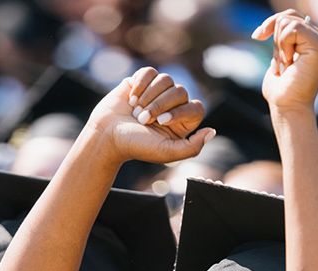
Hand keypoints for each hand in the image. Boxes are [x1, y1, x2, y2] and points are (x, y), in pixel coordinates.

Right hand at [84, 67, 213, 165]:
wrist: (106, 136)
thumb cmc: (136, 146)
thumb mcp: (167, 152)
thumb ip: (193, 147)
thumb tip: (212, 131)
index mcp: (181, 123)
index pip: (195, 107)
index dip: (179, 111)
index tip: (161, 121)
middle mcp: (172, 106)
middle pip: (180, 90)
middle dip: (160, 104)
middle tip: (143, 119)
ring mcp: (156, 92)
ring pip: (165, 79)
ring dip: (149, 96)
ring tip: (136, 110)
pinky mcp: (140, 81)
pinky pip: (149, 71)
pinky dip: (140, 84)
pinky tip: (131, 98)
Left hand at [253, 10, 317, 114]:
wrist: (288, 108)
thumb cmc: (282, 90)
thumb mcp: (278, 56)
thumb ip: (281, 39)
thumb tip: (270, 25)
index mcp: (313, 40)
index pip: (290, 17)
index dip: (271, 24)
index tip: (258, 36)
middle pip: (288, 15)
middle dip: (274, 36)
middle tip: (280, 61)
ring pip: (288, 21)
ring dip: (279, 46)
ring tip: (286, 65)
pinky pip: (293, 28)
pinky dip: (283, 46)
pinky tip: (289, 63)